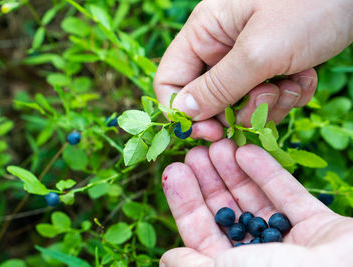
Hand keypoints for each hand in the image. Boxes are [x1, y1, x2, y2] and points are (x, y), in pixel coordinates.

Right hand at [154, 0, 352, 140]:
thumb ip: (217, 87)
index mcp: (203, 34)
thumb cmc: (309, 5)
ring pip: (241, 105)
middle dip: (239, 109)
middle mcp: (219, 48)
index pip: (170, 82)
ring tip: (293, 80)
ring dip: (270, 104)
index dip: (183, 113)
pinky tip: (305, 75)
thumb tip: (182, 114)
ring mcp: (246, 58)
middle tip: (268, 96)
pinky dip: (288, 95)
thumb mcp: (259, 51)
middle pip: (208, 100)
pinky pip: (267, 98)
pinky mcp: (271, 67)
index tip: (211, 132)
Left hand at [160, 139, 352, 266]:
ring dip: (233, 171)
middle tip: (195, 150)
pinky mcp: (316, 226)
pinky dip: (267, 173)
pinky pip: (287, 196)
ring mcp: (289, 242)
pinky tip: (246, 150)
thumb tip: (169, 258)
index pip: (200, 232)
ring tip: (218, 143)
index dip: (185, 201)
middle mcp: (258, 256)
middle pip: (226, 211)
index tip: (173, 169)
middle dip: (208, 180)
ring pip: (254, 200)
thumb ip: (193, 266)